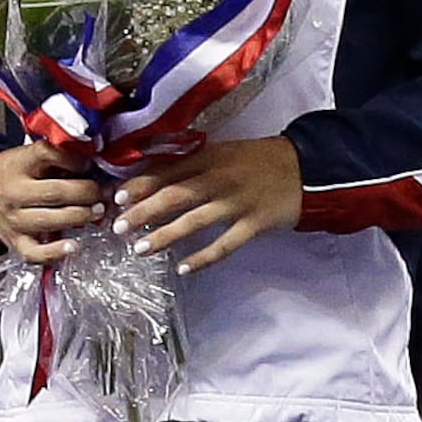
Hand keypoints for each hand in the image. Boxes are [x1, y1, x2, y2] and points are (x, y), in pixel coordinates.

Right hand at [0, 142, 104, 263]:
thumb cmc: (17, 170)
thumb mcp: (33, 156)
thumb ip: (60, 159)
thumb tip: (96, 165)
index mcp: (19, 165)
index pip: (48, 155)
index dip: (74, 160)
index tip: (90, 164)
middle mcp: (13, 192)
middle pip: (55, 193)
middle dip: (86, 193)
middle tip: (103, 193)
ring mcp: (12, 219)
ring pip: (49, 220)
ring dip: (80, 217)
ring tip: (97, 212)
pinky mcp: (13, 241)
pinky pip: (34, 252)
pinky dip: (55, 252)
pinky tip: (73, 246)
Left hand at [112, 135, 303, 272]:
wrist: (306, 167)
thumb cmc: (259, 160)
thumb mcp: (224, 153)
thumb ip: (193, 165)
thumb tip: (152, 180)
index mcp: (210, 157)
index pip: (168, 171)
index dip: (140, 185)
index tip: (116, 199)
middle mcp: (220, 178)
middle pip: (176, 195)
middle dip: (144, 211)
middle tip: (118, 227)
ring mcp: (238, 202)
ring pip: (195, 220)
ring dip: (165, 235)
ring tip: (141, 249)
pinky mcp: (255, 223)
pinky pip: (225, 244)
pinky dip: (203, 258)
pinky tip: (183, 268)